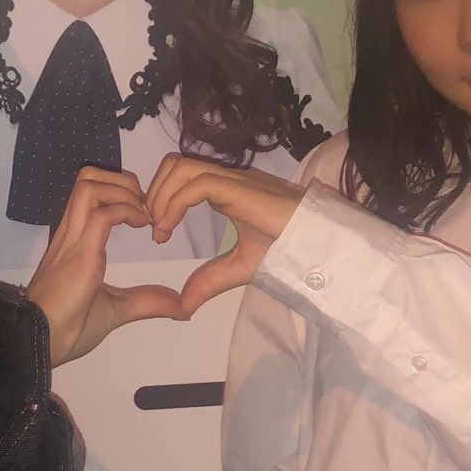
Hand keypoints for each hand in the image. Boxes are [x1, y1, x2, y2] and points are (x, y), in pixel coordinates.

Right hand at [24, 167, 183, 365]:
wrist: (42, 342)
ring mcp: (73, 239)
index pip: (89, 191)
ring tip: (143, 216)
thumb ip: (146, 302)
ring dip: (123, 192)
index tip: (145, 214)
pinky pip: (102, 214)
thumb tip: (181, 308)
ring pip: (90, 185)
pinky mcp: (80, 252)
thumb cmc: (69, 328)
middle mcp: (71, 231)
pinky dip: (127, 211)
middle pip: (87, 176)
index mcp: (75, 240)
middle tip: (145, 207)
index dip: (120, 191)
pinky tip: (143, 226)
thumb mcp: (116, 310)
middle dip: (122, 181)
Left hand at [145, 156, 307, 317]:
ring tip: (159, 228)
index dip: (161, 197)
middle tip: (154, 227)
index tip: (157, 233)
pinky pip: (196, 184)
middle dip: (154, 191)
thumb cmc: (287, 251)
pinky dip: (174, 203)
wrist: (317, 246)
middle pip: (174, 163)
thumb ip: (210, 281)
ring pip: (181, 167)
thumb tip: (183, 307)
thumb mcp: (239, 268)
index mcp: (225, 191)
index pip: (181, 175)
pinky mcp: (240, 188)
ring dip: (160, 196)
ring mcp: (233, 180)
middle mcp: (226, 179)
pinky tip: (169, 229)